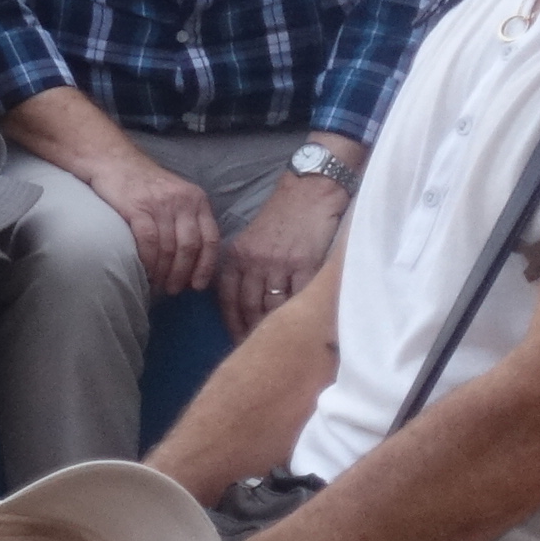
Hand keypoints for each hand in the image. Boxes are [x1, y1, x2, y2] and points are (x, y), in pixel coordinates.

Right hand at [84, 150, 222, 297]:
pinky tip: (144, 272)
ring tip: (158, 285)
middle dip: (183, 274)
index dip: (206, 266)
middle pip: (190, 247)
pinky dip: (147, 262)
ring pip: (169, 248)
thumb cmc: (143, 184)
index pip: (211, 239)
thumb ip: (187, 221)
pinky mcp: (138, 207)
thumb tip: (192, 261)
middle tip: (173, 290)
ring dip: (164, 273)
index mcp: (197, 200)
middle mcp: (183, 201)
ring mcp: (160, 204)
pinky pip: (148, 242)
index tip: (198, 285)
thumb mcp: (175, 196)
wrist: (112, 161)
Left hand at [215, 172, 349, 340]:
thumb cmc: (282, 216)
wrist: (311, 191)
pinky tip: (301, 323)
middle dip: (251, 329)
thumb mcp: (253, 239)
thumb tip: (245, 301)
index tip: (236, 337)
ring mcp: (280, 263)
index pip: (228, 296)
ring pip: (273, 305)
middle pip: (249, 305)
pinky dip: (299, 312)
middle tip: (256, 348)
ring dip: (275, 325)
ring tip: (279, 341)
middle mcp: (255, 261)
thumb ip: (246, 267)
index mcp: (238, 255)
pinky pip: (299, 296)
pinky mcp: (306, 264)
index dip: (231, 321)